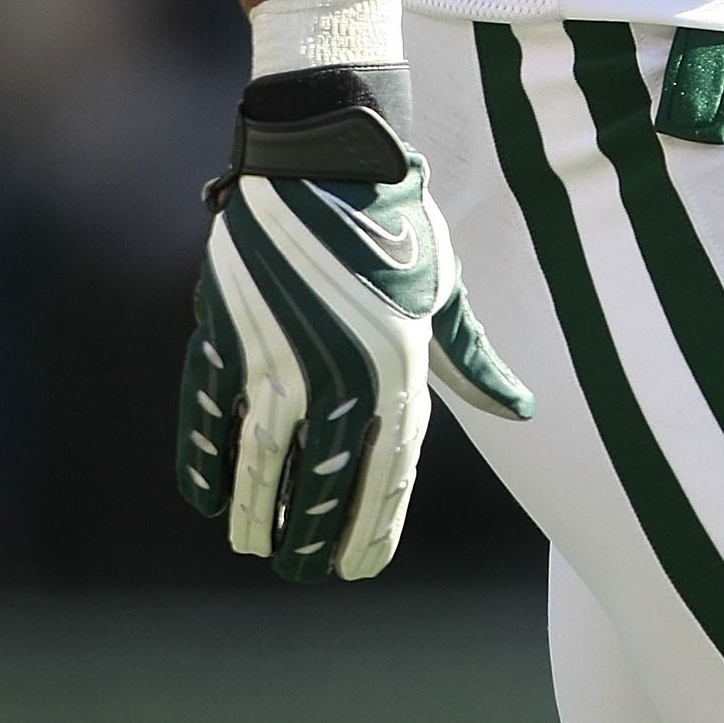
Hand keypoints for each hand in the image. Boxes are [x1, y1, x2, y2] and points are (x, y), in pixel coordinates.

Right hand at [177, 64, 531, 580]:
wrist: (325, 153)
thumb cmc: (396, 222)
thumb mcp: (444, 292)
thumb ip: (473, 360)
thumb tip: (519, 409)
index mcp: (398, 366)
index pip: (385, 476)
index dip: (369, 531)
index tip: (357, 569)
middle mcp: (337, 373)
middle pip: (320, 484)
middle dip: (309, 540)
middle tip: (301, 569)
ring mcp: (276, 358)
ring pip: (261, 465)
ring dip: (256, 515)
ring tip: (255, 545)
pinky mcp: (227, 336)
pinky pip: (207, 420)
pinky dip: (203, 465)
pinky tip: (209, 499)